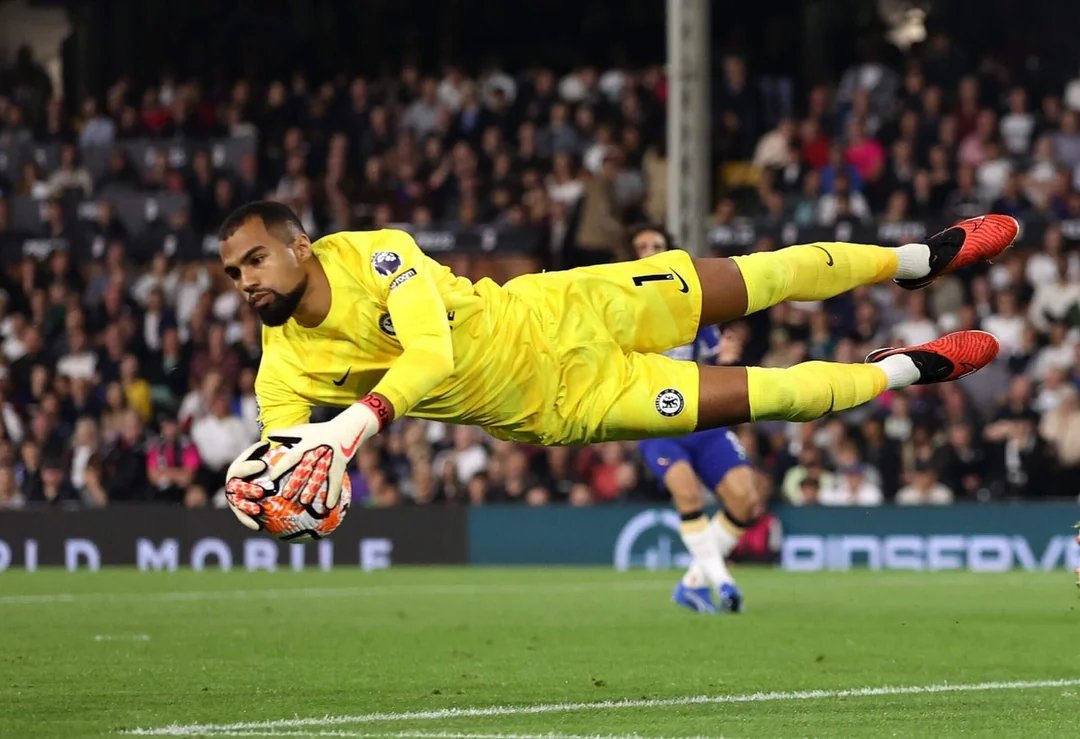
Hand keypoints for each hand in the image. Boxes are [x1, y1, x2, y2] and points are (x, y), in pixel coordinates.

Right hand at [224, 440, 269, 529]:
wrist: (258, 476)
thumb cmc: (263, 461)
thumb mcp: (263, 453)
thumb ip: (264, 449)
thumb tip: (269, 443)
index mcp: (237, 469)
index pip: (241, 467)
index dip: (250, 467)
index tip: (263, 465)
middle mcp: (233, 484)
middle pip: (238, 487)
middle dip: (248, 490)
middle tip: (260, 492)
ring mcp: (235, 498)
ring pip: (238, 504)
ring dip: (247, 508)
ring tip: (258, 511)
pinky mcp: (240, 510)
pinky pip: (243, 517)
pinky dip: (249, 522)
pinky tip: (259, 527)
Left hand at [267, 394, 391, 507]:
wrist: (348, 429)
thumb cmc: (322, 430)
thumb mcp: (305, 430)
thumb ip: (287, 433)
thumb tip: (268, 435)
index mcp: (308, 443)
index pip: (292, 456)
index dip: (282, 466)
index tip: (272, 478)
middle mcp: (319, 451)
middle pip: (306, 469)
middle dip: (296, 482)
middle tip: (286, 495)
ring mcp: (330, 460)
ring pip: (320, 476)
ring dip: (312, 489)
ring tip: (304, 502)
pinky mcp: (340, 466)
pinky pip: (336, 482)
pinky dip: (333, 494)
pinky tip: (328, 507)